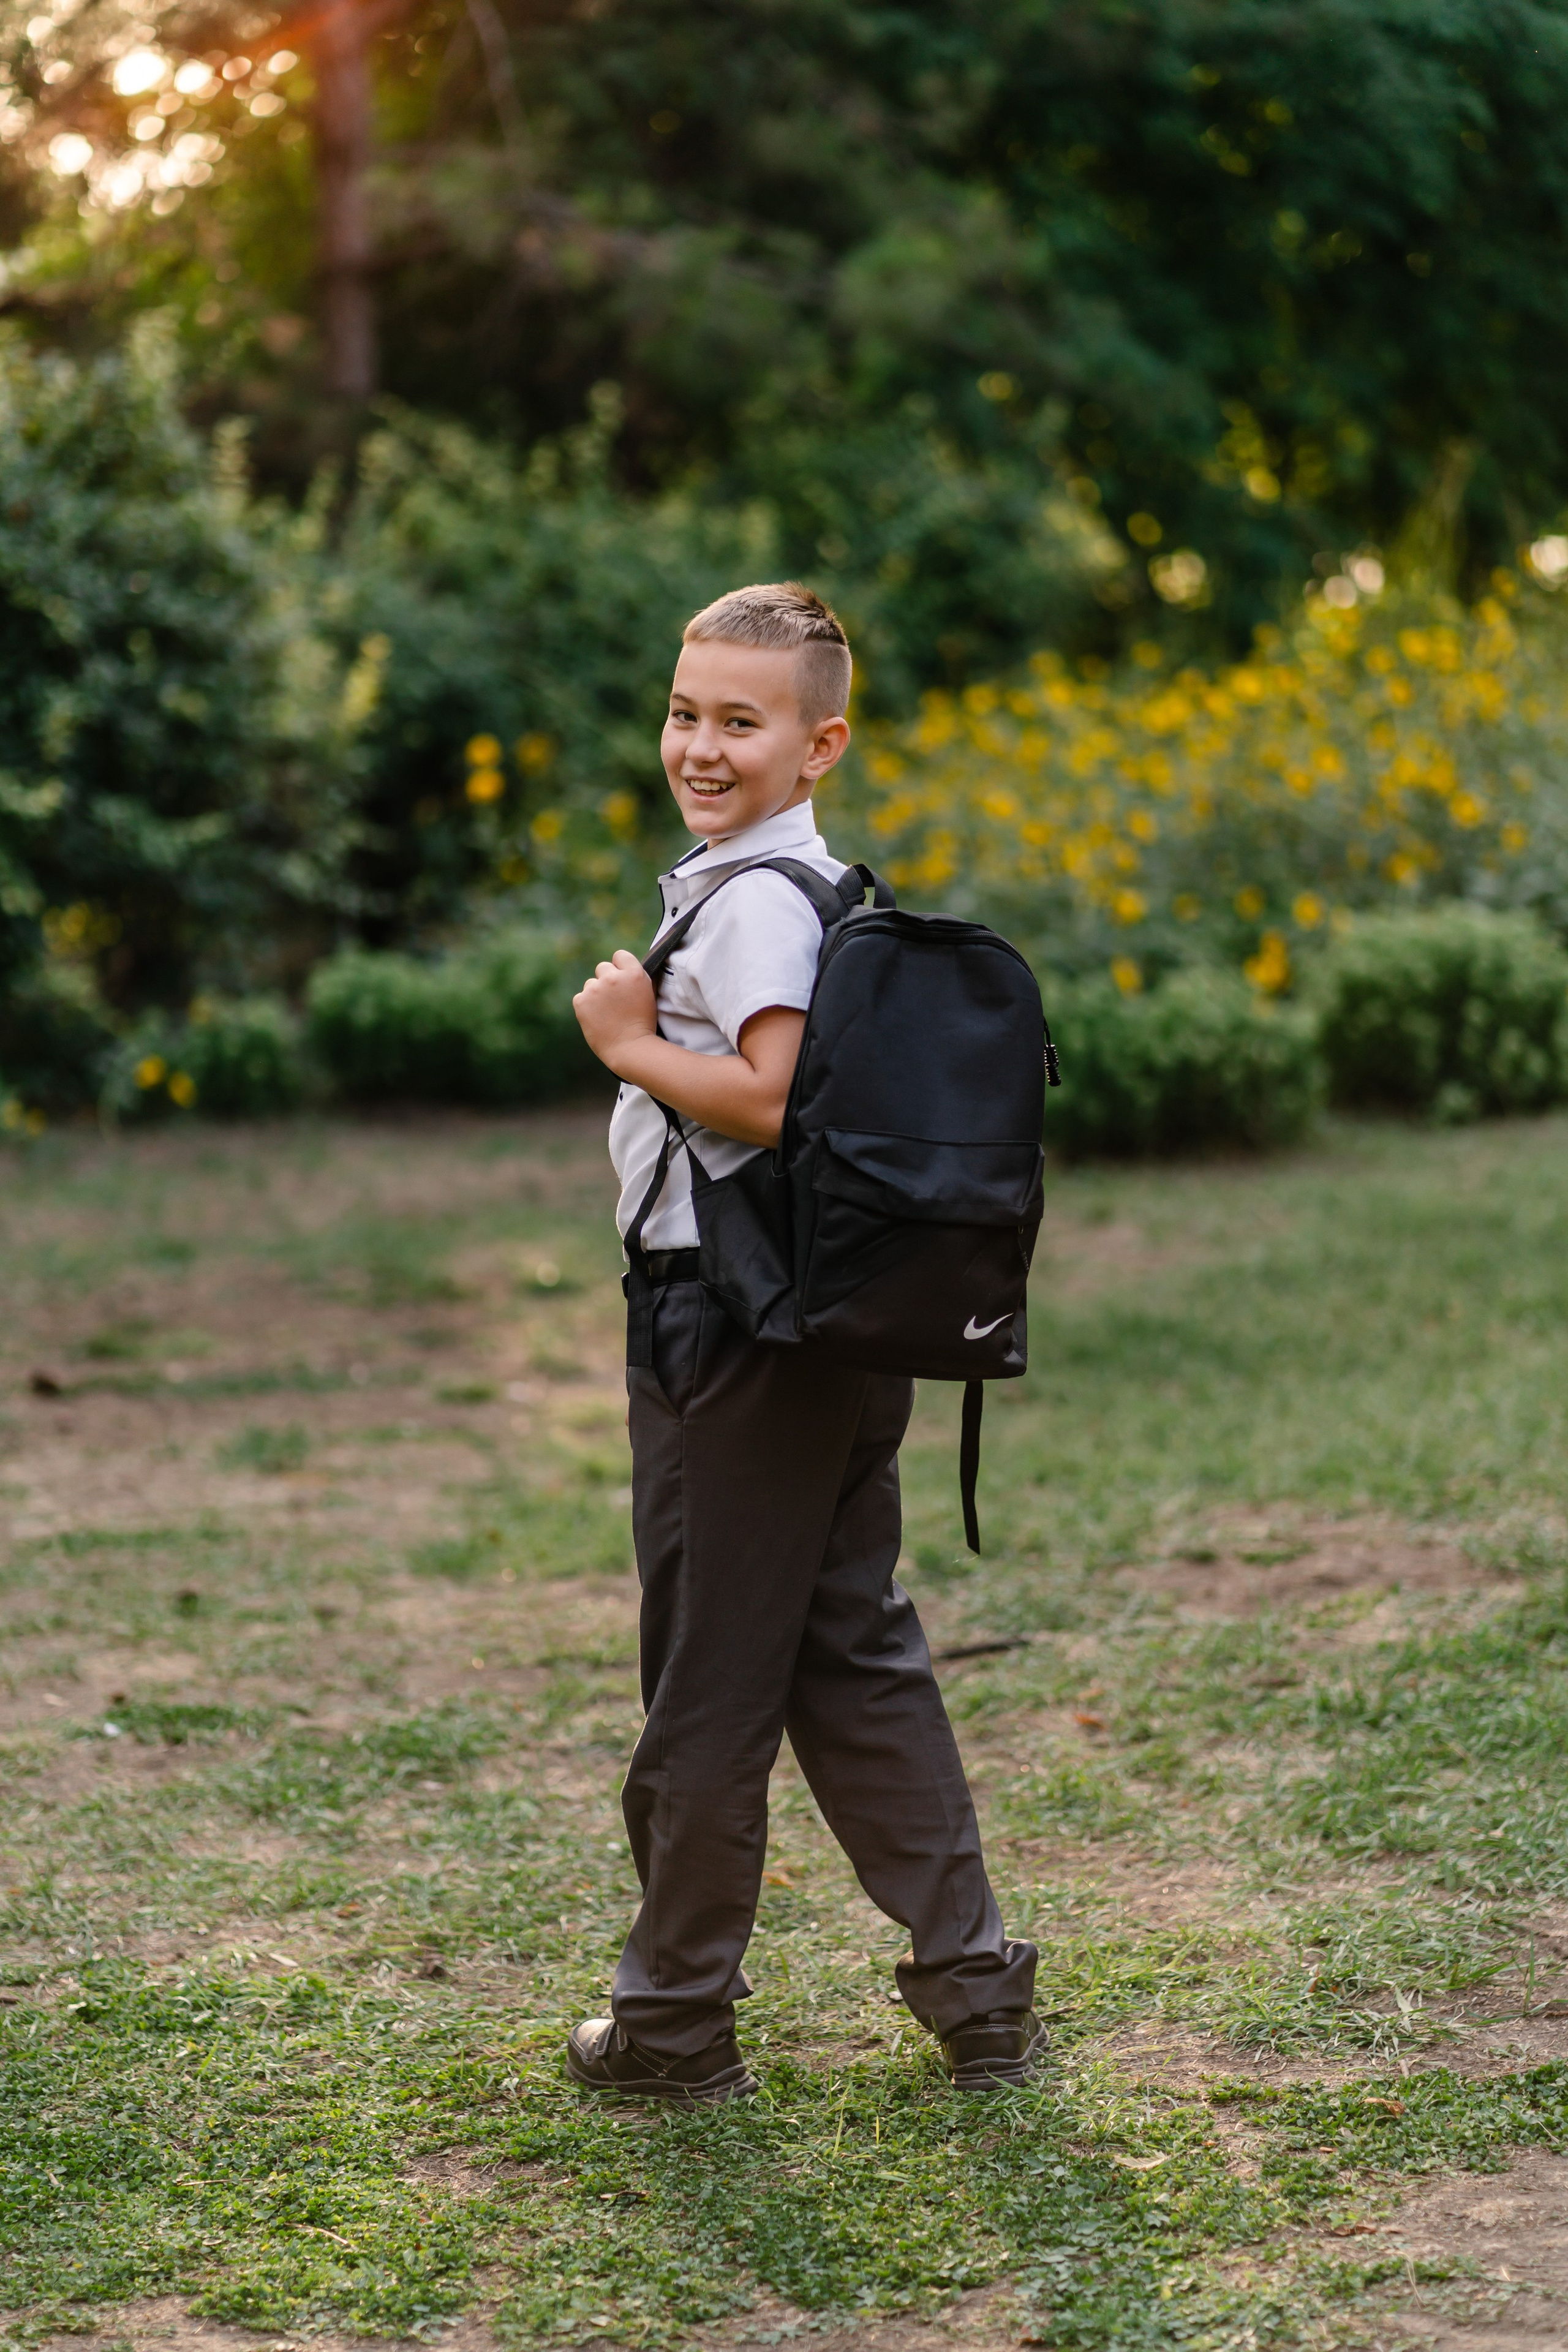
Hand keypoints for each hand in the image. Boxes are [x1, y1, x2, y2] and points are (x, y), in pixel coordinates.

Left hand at [573, 949, 656, 1071]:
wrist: (630, 1048)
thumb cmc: (643, 1024)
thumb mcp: (647, 994)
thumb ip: (635, 977)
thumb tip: (625, 968)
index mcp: (633, 973)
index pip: (620, 955)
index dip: (620, 967)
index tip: (621, 979)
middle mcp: (613, 977)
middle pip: (603, 967)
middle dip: (607, 980)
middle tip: (614, 1000)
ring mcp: (595, 989)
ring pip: (591, 983)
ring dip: (596, 994)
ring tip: (607, 1013)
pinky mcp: (581, 1001)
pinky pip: (581, 997)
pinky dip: (586, 1006)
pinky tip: (597, 1018)